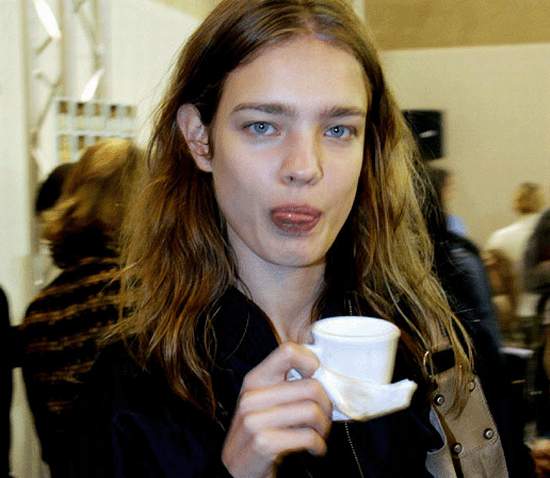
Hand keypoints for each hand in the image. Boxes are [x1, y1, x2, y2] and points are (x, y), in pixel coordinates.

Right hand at [221, 342, 331, 477]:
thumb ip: (286, 384)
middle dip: (326, 405)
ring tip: (318, 433)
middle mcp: (252, 396)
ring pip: (313, 410)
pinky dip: (318, 445)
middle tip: (324, 417)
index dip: (312, 362)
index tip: (319, 379)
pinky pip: (307, 437)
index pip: (288, 351)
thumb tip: (323, 372)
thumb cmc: (257, 434)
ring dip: (323, 427)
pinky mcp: (263, 443)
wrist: (235, 472)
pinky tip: (313, 448)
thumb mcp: (264, 402)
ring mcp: (255, 420)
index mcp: (255, 379)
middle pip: (311, 385)